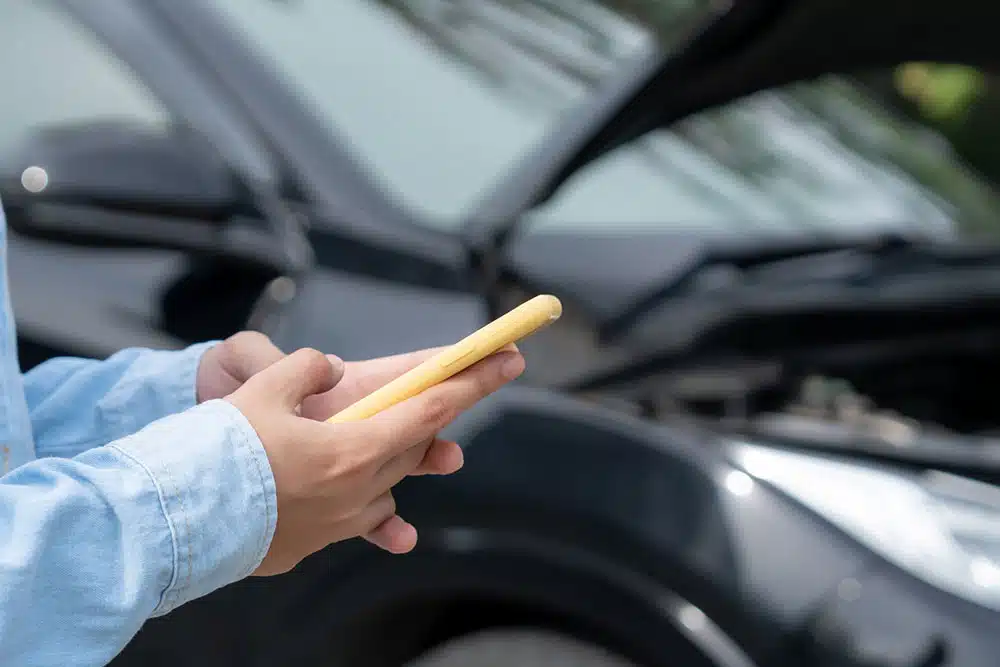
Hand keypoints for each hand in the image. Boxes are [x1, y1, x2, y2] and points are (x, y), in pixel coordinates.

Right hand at [225, 346, 523, 574]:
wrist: (177, 518)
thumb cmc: (220, 448)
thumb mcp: (263, 383)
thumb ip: (308, 367)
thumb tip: (331, 370)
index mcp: (355, 447)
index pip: (429, 407)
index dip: (473, 381)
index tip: (510, 360)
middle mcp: (358, 488)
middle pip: (415, 445)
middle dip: (442, 417)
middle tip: (477, 383)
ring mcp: (340, 521)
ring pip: (388, 484)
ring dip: (398, 462)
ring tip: (418, 448)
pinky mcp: (315, 542)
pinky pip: (359, 522)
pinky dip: (373, 513)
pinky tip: (389, 525)